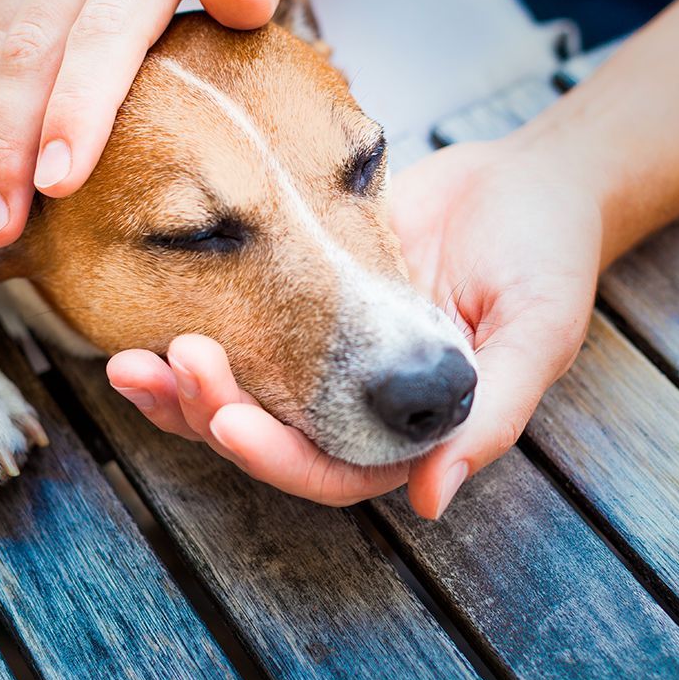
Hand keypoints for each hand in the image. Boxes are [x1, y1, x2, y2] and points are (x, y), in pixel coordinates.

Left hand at [108, 132, 603, 517]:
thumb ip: (492, 417)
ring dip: (184, 388)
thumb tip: (430, 500)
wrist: (525, 179)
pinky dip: (194, 333)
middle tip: (170, 366)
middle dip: (212, 413)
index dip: (279, 457)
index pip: (334, 470)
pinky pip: (241, 329)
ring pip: (243, 394)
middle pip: (270, 440)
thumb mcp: (538, 334)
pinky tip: (148, 328)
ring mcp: (327, 354)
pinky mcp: (301, 300)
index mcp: (414, 429)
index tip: (229, 421)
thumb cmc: (547, 255)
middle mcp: (361, 405)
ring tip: (131, 362)